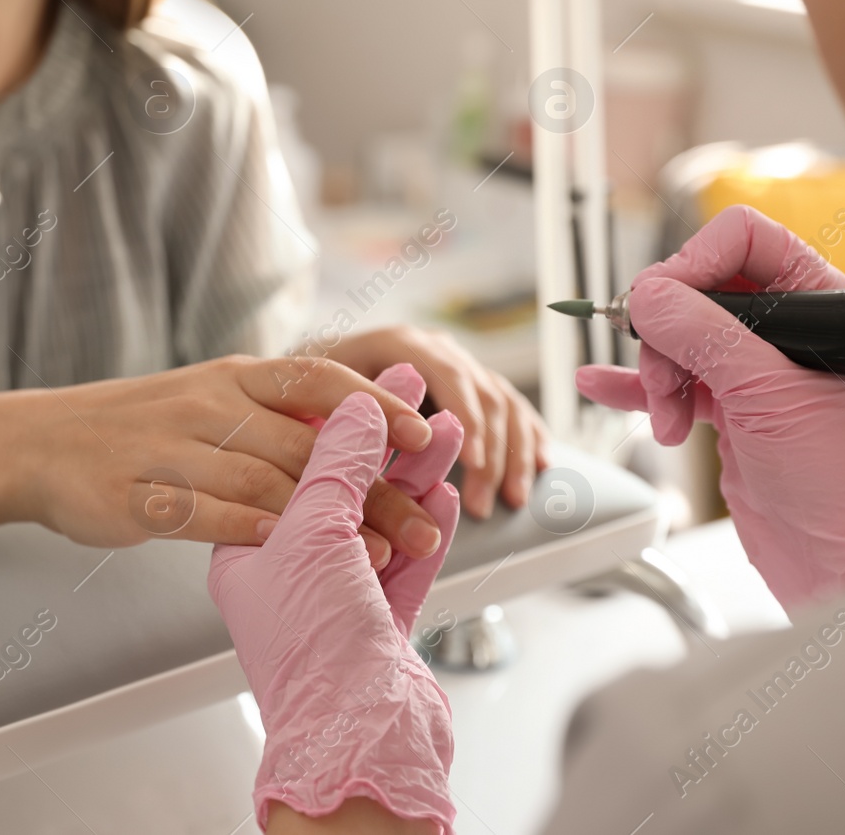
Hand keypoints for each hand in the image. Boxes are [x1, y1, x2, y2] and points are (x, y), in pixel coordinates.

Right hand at [18, 354, 445, 565]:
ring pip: (264, 479)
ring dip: (326, 519)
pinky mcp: (137, 494)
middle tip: (424, 524)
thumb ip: (274, 414)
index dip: (375, 404)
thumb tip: (355, 425)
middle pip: (306, 444)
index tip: (426, 433)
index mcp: (233, 377)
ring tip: (376, 553)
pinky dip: (251, 530)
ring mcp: (170, 448)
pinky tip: (289, 549)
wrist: (40, 442)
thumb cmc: (140, 428)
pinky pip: (205, 514)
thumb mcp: (210, 400)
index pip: (318, 378)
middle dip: (372, 486)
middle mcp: (207, 404)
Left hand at [209, 364, 461, 832]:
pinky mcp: (381, 628)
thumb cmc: (314, 648)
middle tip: (415, 389)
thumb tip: (355, 408)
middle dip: (384, 439)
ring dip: (416, 475)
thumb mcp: (314, 533)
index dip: (330, 416)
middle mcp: (291, 573)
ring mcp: (338, 601)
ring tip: (447, 430)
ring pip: (383, 521)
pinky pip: (408, 565)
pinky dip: (429, 529)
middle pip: (342, 486)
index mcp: (250, 548)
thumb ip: (336, 463)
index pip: (288, 463)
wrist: (357, 739)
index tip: (365, 379)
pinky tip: (445, 496)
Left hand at [324, 325, 547, 517]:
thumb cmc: (301, 397)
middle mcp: (433, 348)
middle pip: (478, 391)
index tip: (470, 463)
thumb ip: (341, 421)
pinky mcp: (471, 387)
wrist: (304, 380)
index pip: (443, 373)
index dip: (462, 417)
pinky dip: (529, 437)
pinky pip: (512, 409)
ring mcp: (457, 365)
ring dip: (513, 452)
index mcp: (396, 343)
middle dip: (489, 449)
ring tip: (513, 500)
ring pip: (501, 402)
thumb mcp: (311, 400)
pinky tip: (543, 465)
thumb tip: (372, 444)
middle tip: (486, 501)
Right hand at [575, 205, 844, 611]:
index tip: (665, 301)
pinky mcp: (726, 408)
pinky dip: (633, 386)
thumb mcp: (764, 393)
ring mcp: (750, 369)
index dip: (695, 262)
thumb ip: (703, 336)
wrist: (835, 559)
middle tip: (665, 377)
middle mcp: (783, 328)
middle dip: (665, 335)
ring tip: (667, 420)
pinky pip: (667, 382)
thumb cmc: (835, 479)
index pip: (741, 238)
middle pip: (693, 290)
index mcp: (815, 301)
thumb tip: (649, 295)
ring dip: (656, 377)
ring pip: (675, 338)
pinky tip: (601, 385)